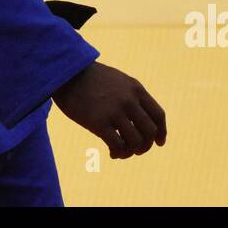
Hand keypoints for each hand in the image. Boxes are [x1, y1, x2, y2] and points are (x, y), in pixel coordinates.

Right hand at [52, 61, 166, 158]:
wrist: (66, 73)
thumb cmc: (90, 79)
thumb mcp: (117, 81)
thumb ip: (131, 96)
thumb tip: (139, 120)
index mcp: (135, 89)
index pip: (158, 115)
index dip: (161, 132)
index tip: (159, 142)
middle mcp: (129, 100)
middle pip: (150, 132)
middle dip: (145, 145)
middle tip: (136, 150)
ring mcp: (114, 111)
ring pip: (136, 142)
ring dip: (131, 152)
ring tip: (122, 152)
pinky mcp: (98, 122)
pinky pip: (118, 146)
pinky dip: (119, 153)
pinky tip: (112, 153)